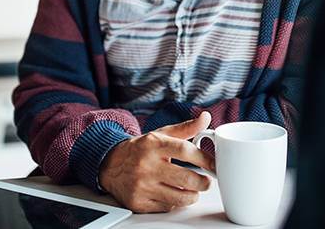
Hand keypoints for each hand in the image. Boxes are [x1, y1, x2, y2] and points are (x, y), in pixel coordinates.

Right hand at [99, 111, 215, 212]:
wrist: (110, 164)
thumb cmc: (141, 149)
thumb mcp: (161, 134)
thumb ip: (186, 128)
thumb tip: (206, 117)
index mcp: (154, 145)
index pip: (186, 151)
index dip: (205, 159)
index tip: (214, 165)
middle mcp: (147, 166)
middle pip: (186, 178)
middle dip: (203, 182)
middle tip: (207, 181)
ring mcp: (142, 186)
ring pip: (179, 197)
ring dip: (192, 195)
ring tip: (194, 190)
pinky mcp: (138, 203)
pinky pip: (166, 207)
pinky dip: (175, 202)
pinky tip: (174, 194)